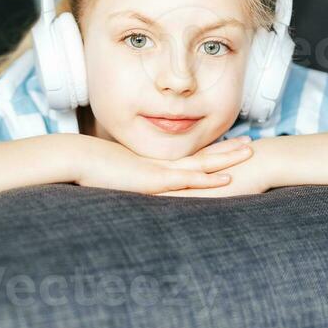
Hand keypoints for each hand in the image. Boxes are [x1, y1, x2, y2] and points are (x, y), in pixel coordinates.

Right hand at [73, 134, 253, 195]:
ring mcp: (160, 170)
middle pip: (201, 155)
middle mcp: (162, 164)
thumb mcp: (115, 176)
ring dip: (226, 158)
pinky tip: (226, 178)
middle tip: (250, 142)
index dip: (209, 151)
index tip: (228, 146)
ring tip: (249, 152)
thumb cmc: (90, 169)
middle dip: (226, 149)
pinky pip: (187, 179)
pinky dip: (208, 178)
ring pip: (201, 163)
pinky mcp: (155, 180)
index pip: (188, 157)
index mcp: (154, 163)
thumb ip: (128, 180)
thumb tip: (131, 185)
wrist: (77, 159)